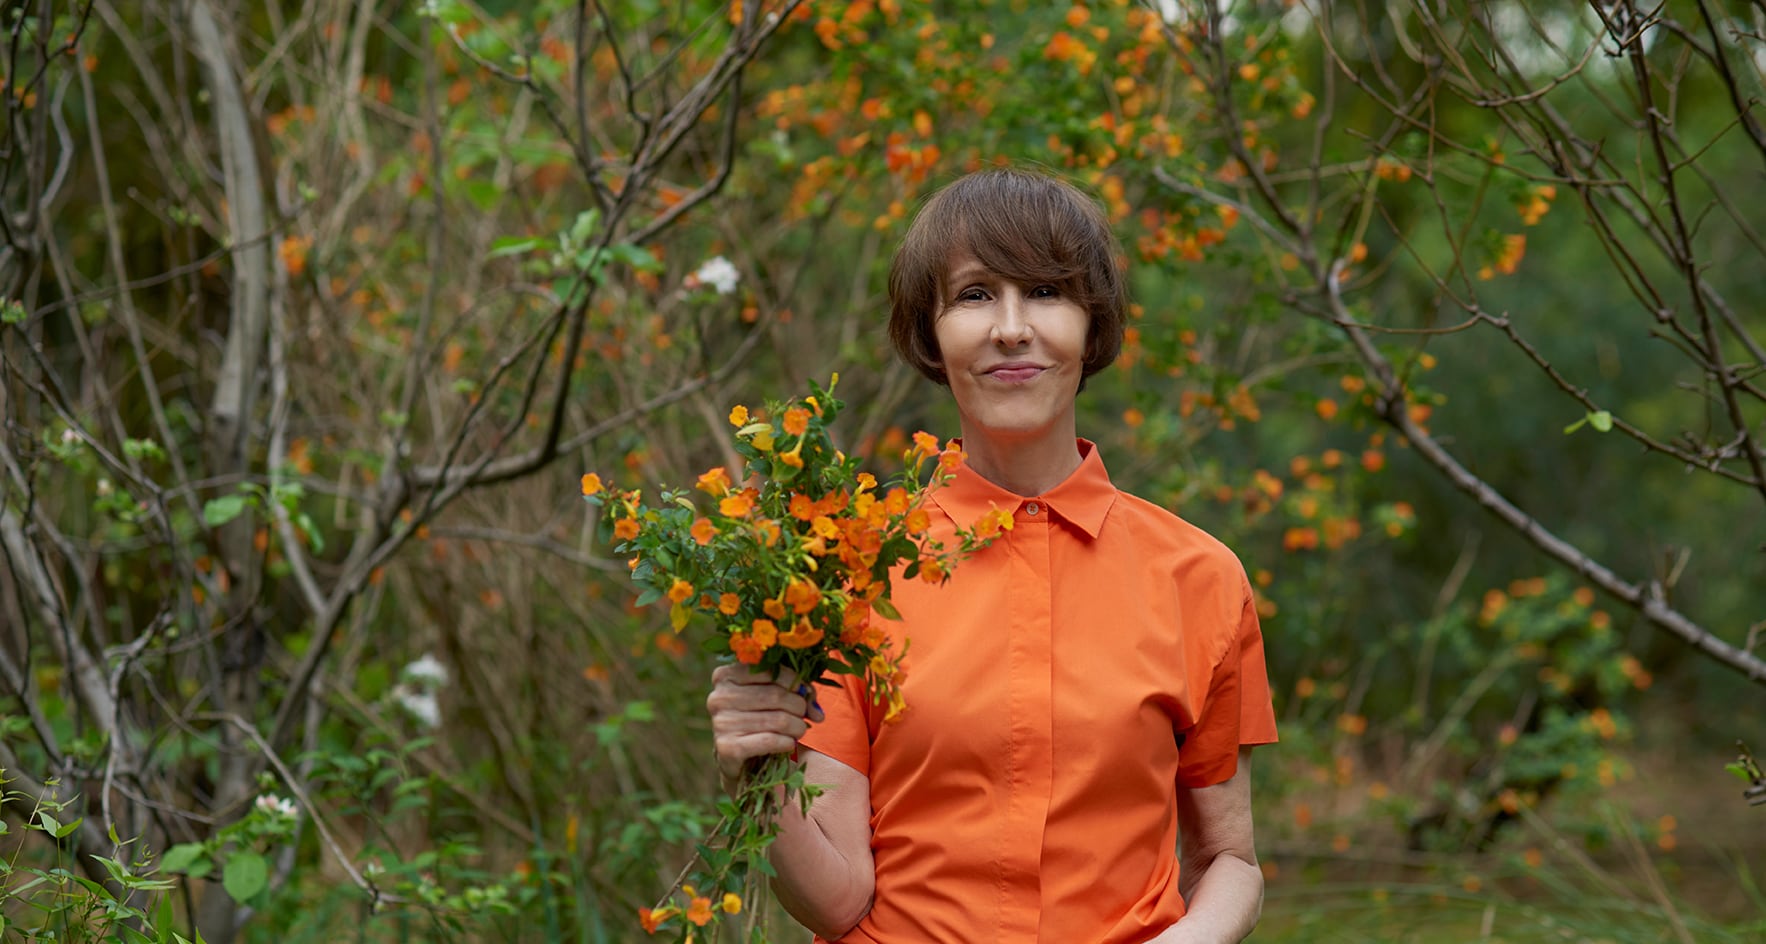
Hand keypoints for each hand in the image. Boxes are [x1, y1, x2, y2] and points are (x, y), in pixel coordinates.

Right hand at [706, 664, 823, 787]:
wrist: (736, 757)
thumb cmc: (757, 717)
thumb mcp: (772, 696)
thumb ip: (796, 693)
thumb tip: (817, 712)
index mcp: (726, 675)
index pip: (769, 669)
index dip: (794, 681)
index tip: (804, 693)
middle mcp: (718, 697)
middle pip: (775, 695)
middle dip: (799, 706)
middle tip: (804, 716)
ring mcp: (720, 723)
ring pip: (777, 720)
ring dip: (797, 727)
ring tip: (799, 730)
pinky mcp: (727, 748)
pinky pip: (769, 741)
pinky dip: (787, 742)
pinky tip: (789, 743)